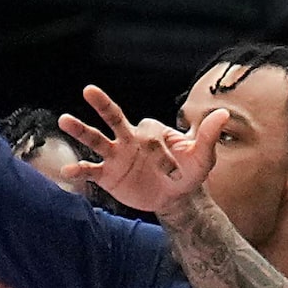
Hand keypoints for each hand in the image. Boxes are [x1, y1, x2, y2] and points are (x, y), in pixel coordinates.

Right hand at [58, 85, 227, 219]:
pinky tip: (67, 172)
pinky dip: (79, 170)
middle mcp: (129, 139)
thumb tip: (223, 113)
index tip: (175, 172)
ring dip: (80, 130)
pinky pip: (91, 170)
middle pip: (113, 118)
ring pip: (96, 140)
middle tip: (89, 90)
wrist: (176, 197)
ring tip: (63, 120)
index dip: (161, 153)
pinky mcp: (108, 175)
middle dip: (102, 104)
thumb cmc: (190, 172)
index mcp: (150, 131)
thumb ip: (208, 136)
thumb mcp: (202, 156)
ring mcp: (116, 156)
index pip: (149, 134)